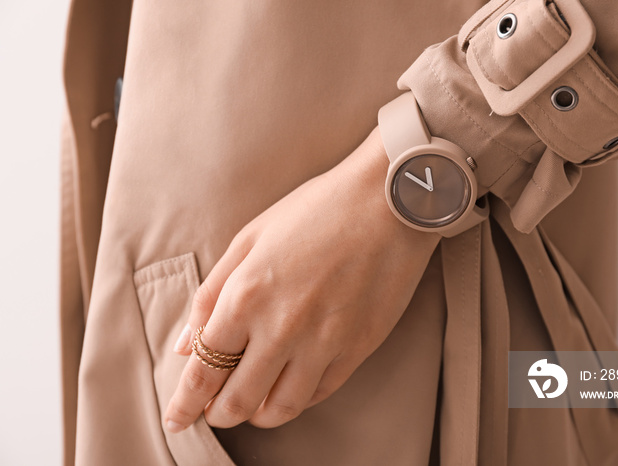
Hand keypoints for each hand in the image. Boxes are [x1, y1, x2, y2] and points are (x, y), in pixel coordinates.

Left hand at [164, 128, 440, 432]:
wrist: (388, 202)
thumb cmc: (316, 210)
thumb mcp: (251, 238)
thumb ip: (212, 293)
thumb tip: (185, 345)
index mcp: (246, 296)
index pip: (203, 371)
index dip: (183, 404)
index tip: (176, 419)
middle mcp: (282, 328)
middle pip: (237, 401)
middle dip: (217, 414)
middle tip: (212, 412)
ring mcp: (323, 342)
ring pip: (281, 408)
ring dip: (257, 415)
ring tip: (251, 406)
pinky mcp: (357, 348)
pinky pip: (319, 393)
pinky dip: (296, 399)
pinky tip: (288, 385)